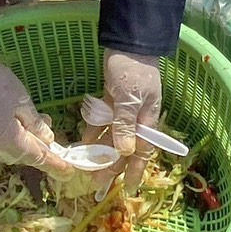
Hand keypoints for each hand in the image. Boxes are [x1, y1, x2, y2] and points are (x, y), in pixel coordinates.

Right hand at [0, 52, 72, 174]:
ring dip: (16, 142)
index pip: (38, 158)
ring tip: (24, 123)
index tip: (68, 172)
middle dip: (35, 149)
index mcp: (9, 141)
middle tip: (47, 134)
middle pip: (19, 155)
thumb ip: (35, 124)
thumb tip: (47, 139)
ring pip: (2, 150)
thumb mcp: (21, 100)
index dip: (54, 165)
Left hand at [88, 50, 161, 194]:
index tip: (129, 189)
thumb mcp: (130, 98)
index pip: (143, 152)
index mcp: (147, 120)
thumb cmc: (133, 70)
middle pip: (125, 148)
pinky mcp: (112, 101)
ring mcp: (123, 110)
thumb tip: (125, 152)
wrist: (129, 42)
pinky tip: (83, 144)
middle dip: (113, 166)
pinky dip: (94, 132)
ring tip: (87, 168)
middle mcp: (136, 119)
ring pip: (112, 137)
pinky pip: (103, 122)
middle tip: (97, 183)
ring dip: (101, 152)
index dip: (136, 171)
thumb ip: (125, 124)